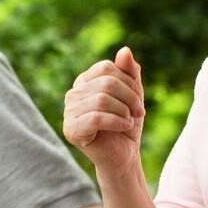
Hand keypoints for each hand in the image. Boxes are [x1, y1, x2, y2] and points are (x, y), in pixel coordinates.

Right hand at [64, 46, 145, 172]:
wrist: (123, 157)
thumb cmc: (126, 124)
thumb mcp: (133, 94)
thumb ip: (129, 72)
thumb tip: (125, 50)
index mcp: (84, 82)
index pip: (106, 68)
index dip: (128, 81)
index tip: (139, 101)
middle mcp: (73, 94)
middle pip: (106, 83)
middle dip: (130, 97)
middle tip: (139, 112)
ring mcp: (69, 112)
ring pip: (102, 99)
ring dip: (124, 111)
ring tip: (129, 121)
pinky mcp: (71, 130)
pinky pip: (97, 117)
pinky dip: (118, 121)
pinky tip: (124, 127)